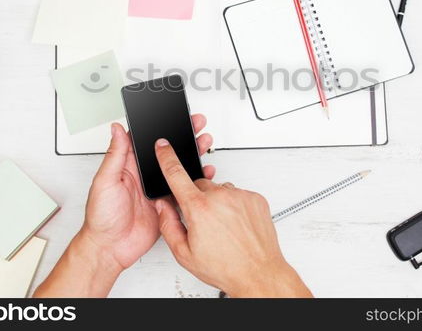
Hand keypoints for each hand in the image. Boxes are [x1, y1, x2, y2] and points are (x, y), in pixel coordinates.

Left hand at [34, 115, 213, 296]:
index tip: (174, 115)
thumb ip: (114, 155)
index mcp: (128, 165)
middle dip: (183, 136)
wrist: (110, 249)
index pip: (146, 140)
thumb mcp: (104, 181)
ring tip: (204, 143)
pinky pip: (184, 190)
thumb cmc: (101, 217)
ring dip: (192, 155)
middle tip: (197, 124)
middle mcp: (143, 175)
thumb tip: (116, 129)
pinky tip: (204, 173)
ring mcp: (156, 190)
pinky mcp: (167, 205)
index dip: (161, 126)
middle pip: (167, 151)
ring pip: (178, 168)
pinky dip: (195, 181)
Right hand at [153, 139, 311, 297]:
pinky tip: (235, 224)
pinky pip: (238, 194)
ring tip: (222, 226)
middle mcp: (220, 197)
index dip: (166, 157)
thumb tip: (162, 207)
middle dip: (196, 198)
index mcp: (198, 209)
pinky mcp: (255, 198)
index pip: (176, 174)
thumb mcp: (184, 253)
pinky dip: (234, 205)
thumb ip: (168, 225)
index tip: (163, 146)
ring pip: (220, 190)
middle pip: (199, 185)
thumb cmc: (225, 267)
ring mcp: (240, 196)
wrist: (258, 274)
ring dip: (217, 202)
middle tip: (202, 221)